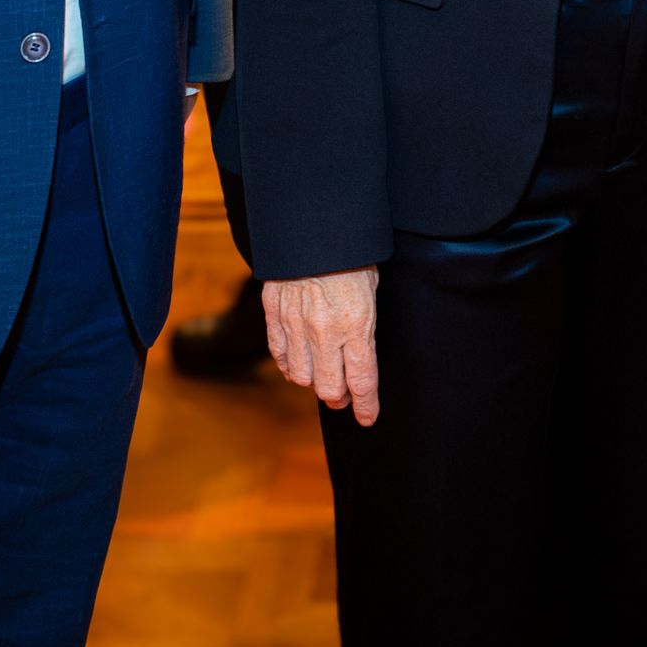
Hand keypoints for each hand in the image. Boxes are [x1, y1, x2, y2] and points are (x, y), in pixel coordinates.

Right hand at [263, 268, 381, 425]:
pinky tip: (299, 362)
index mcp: (356, 326)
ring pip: (301, 377)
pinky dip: (289, 365)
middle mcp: (325, 332)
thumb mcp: (371, 289)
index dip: (366, 405)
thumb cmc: (351, 257)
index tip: (368, 417)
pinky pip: (280, 356)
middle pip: (330, 389)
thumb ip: (365, 327)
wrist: (311, 229)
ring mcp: (296, 326)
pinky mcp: (274, 317)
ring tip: (322, 376)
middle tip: (345, 397)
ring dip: (314, 382)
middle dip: (340, 398)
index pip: (362, 381)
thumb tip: (361, 357)